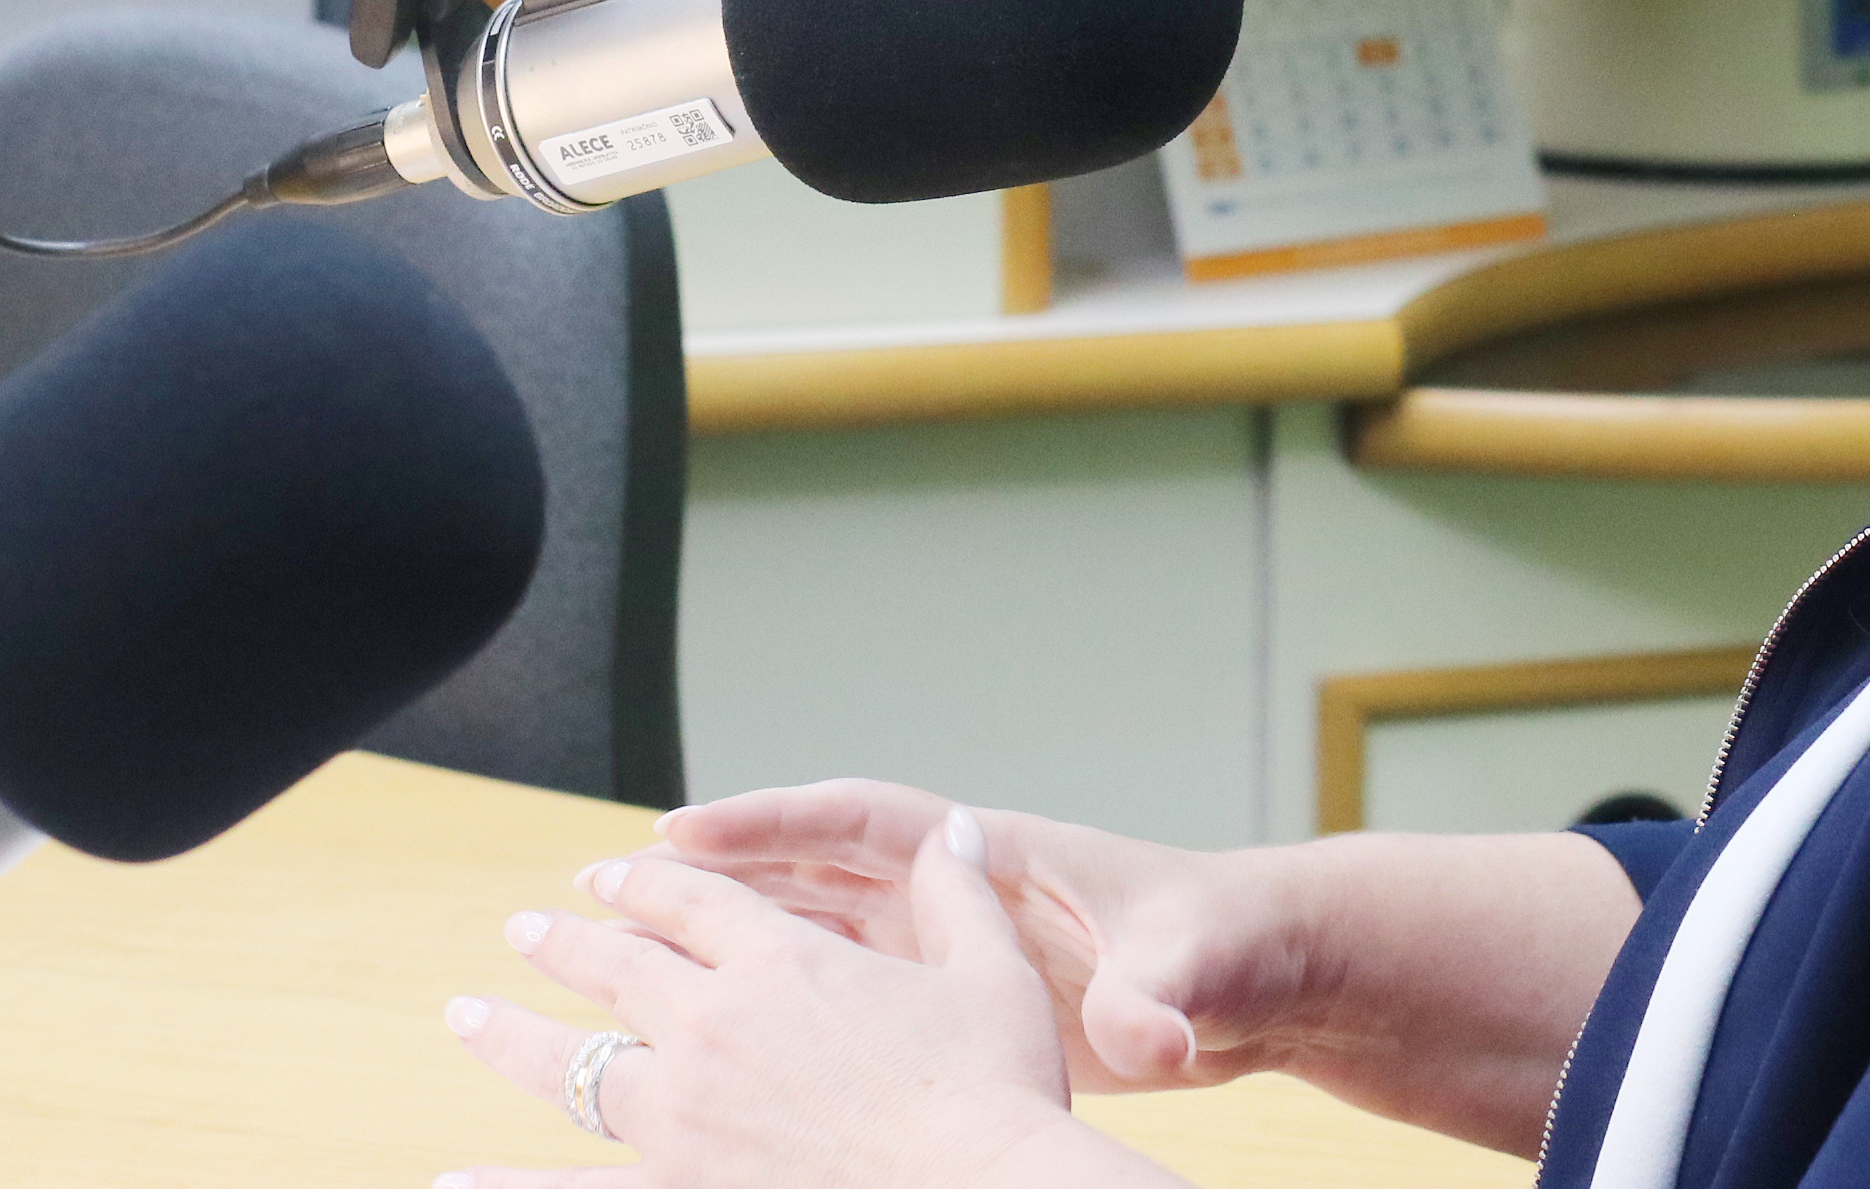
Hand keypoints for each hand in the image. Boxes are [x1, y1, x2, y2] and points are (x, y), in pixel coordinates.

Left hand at [441, 808, 1157, 1188]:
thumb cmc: (997, 1095)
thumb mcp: (993, 975)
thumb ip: (961, 894)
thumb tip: (956, 827)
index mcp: (782, 961)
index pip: (690, 899)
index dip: (644, 881)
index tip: (609, 873)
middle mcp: (715, 1026)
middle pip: (616, 967)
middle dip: (566, 940)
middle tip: (525, 928)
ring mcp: (686, 1115)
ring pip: (575, 1064)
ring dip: (514, 1033)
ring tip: (468, 1012)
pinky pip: (576, 1188)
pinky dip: (510, 1183)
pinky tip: (453, 1178)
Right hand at [651, 779, 1319, 1093]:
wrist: (1262, 976)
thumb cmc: (1230, 948)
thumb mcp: (1194, 969)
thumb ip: (1161, 998)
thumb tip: (1153, 1038)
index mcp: (999, 857)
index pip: (868, 825)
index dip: (775, 824)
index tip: (685, 830)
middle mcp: (960, 894)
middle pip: (814, 872)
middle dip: (715, 872)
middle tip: (607, 880)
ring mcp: (950, 947)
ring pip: (812, 931)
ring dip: (727, 933)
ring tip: (620, 946)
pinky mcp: (955, 1002)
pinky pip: (844, 993)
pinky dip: (777, 1003)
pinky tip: (718, 1044)